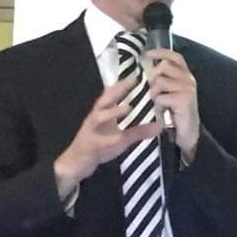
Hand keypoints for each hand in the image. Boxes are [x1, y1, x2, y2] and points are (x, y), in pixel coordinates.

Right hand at [54, 76, 161, 198]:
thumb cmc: (99, 146)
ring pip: (99, 117)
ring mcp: (91, 131)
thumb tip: (160, 126)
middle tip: (131, 81)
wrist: (76, 162)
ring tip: (128, 107)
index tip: (137, 74)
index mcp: (102, 113)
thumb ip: (139, 131)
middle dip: (117, 90)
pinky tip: (119, 139)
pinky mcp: (90, 146)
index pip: (112, 94)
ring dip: (112, 112)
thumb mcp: (121, 138)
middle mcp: (95, 118)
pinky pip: (100, 142)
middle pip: (104, 100)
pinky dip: (109, 140)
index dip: (123, 84)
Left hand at [146, 48, 199, 159]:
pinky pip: (161, 96)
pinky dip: (158, 103)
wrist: (187, 130)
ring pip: (160, 81)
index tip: (148, 54)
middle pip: (164, 66)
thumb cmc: (176, 110)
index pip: (175, 57)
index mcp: (186, 74)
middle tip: (153, 89)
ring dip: (154, 92)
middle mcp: (189, 79)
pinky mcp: (184, 100)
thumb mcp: (171, 90)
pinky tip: (163, 109)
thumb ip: (164, 77)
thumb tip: (147, 66)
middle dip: (153, 77)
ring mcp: (188, 89)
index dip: (161, 53)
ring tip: (158, 101)